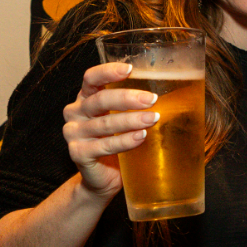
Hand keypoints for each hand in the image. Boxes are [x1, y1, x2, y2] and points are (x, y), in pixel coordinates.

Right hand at [62, 62, 158, 198]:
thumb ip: (133, 104)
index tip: (130, 69)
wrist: (104, 178)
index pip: (91, 78)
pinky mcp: (78, 153)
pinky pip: (103, 146)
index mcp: (86, 98)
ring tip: (153, 119)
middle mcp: (75, 112)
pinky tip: (141, 137)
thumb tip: (172, 90)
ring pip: (104, 124)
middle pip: (100, 100)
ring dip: (131, 120)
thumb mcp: (122, 118)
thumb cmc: (117, 142)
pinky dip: (124, 141)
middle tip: (152, 99)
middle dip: (128, 98)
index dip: (108, 72)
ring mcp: (74, 133)